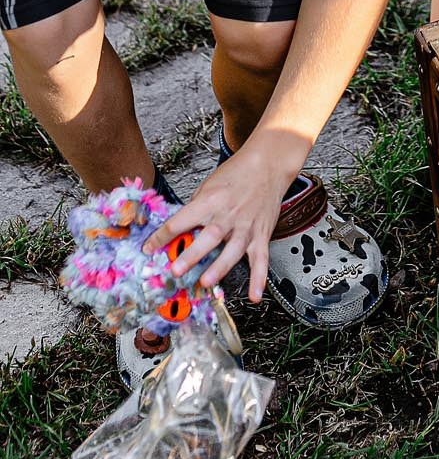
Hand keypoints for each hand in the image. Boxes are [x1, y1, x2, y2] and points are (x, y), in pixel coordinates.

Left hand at [146, 141, 291, 302]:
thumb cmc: (237, 172)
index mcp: (211, 200)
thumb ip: (195, 207)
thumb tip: (180, 229)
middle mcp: (228, 214)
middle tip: (176, 270)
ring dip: (220, 267)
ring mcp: (246, 226)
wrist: (269, 163)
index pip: (182, 220)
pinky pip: (261, 259)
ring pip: (233, 250)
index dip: (162, 236)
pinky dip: (259, 278)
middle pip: (209, 236)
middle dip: (192, 254)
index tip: (149, 249)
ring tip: (207, 282)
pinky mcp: (261, 234)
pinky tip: (254, 295)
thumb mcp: (209, 184)